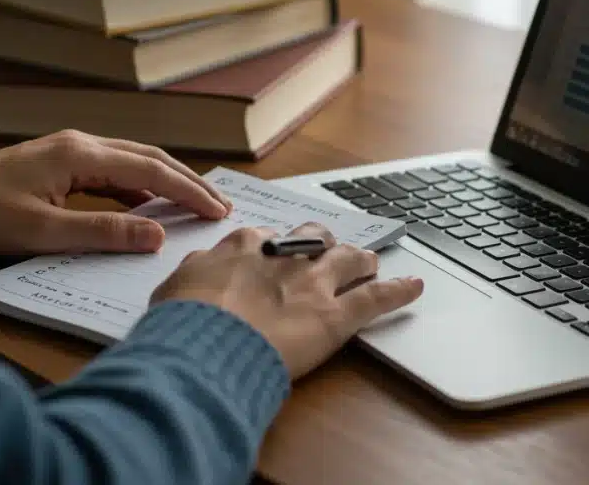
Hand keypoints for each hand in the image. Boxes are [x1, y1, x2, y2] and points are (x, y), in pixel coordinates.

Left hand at [0, 130, 231, 254]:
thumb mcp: (44, 232)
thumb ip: (104, 233)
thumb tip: (158, 234)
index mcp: (80, 155)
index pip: (150, 172)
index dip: (188, 192)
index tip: (217, 213)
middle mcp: (81, 144)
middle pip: (149, 159)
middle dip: (188, 182)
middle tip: (220, 206)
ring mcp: (71, 151)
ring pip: (134, 162)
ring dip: (167, 182)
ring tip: (196, 205)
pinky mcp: (61, 163)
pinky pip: (114, 171)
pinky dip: (140, 187)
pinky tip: (150, 206)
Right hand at [150, 222, 424, 377]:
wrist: (203, 349)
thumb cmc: (183, 323)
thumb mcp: (174, 288)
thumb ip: (195, 274)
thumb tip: (200, 268)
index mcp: (242, 250)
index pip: (263, 240)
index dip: (272, 249)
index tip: (272, 256)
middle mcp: (283, 259)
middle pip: (312, 240)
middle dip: (320, 245)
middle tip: (324, 253)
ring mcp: (313, 285)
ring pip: (349, 260)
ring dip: (361, 260)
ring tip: (369, 261)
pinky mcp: (335, 316)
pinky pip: (376, 298)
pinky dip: (398, 291)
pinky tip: (415, 287)